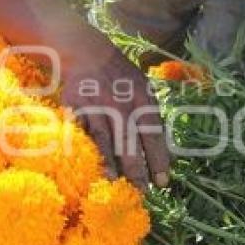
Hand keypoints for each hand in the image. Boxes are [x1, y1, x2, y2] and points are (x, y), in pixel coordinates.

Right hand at [62, 48, 170, 190]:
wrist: (87, 53)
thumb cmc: (121, 78)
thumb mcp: (144, 90)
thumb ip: (153, 118)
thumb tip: (169, 152)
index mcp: (142, 99)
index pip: (153, 134)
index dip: (158, 160)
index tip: (163, 182)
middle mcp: (121, 103)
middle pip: (129, 141)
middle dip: (136, 169)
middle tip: (141, 192)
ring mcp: (96, 105)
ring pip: (104, 140)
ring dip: (110, 165)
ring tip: (116, 184)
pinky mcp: (75, 108)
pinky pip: (81, 134)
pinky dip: (85, 151)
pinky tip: (89, 168)